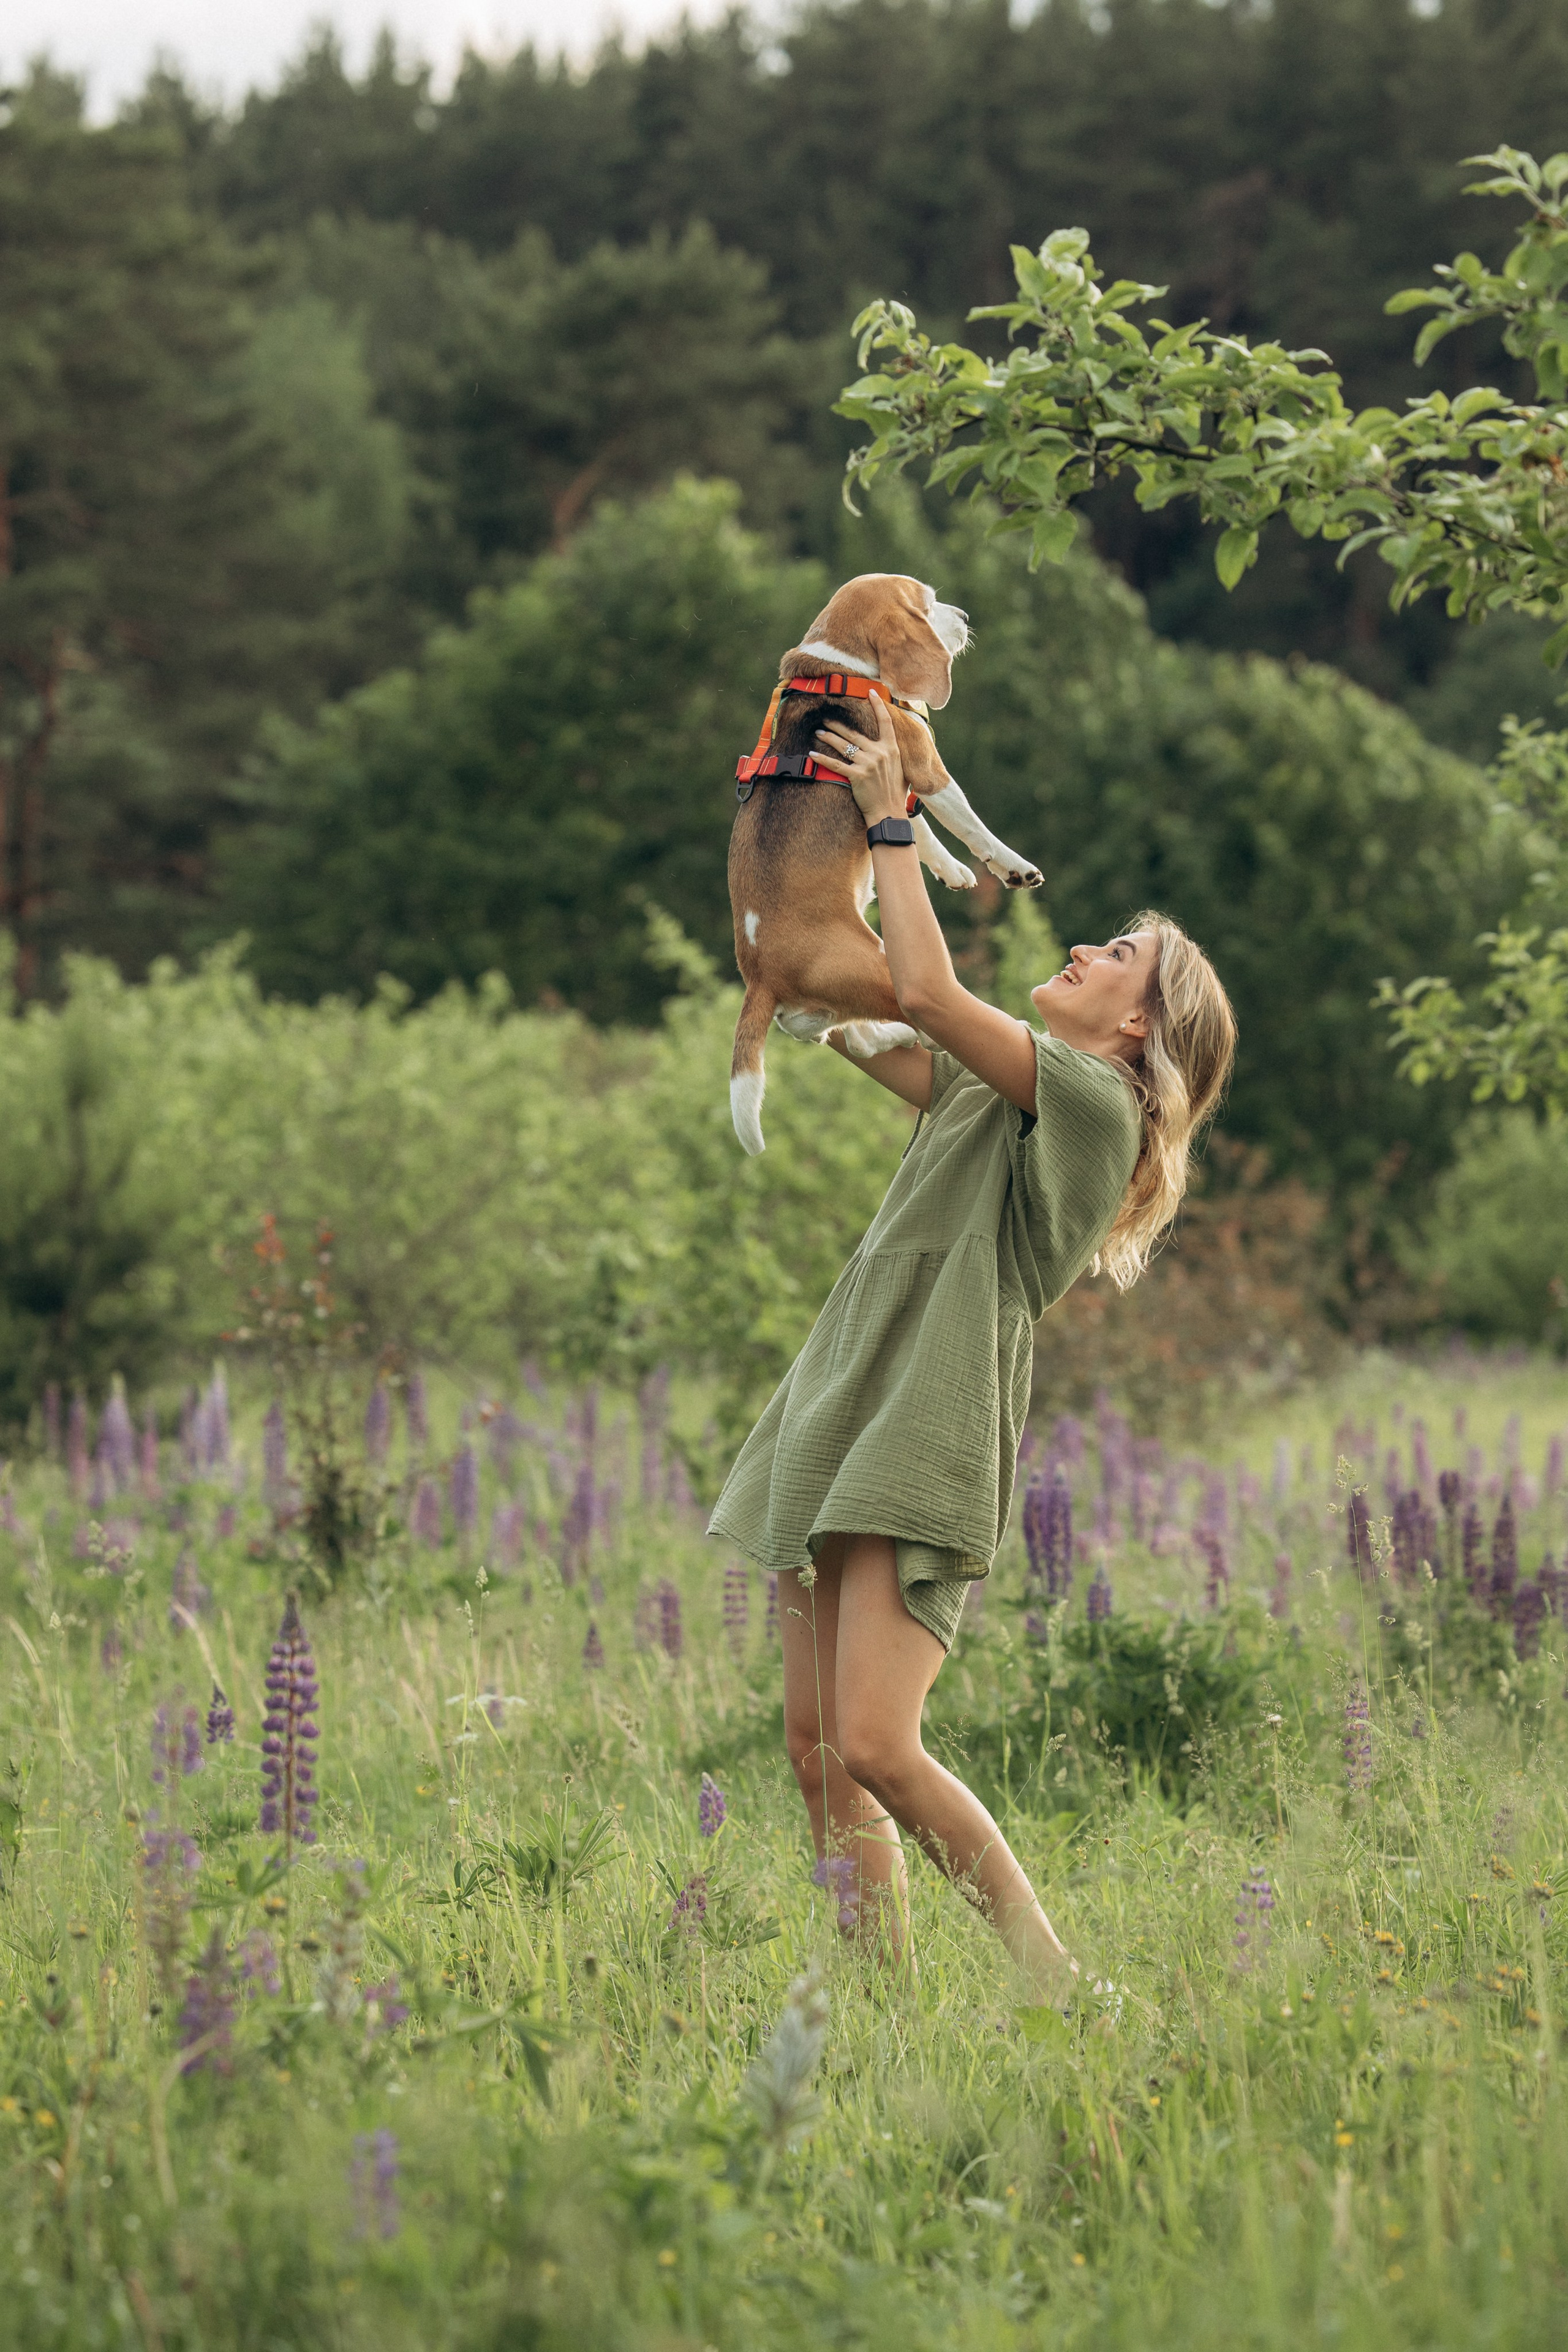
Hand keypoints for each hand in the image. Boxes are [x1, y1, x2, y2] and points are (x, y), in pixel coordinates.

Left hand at [808, 693, 904, 824]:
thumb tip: (890, 747)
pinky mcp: (857, 776)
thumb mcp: (901, 770)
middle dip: (838, 725)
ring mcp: (868, 763)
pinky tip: (813, 754)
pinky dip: (823, 759)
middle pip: (855, 734)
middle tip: (826, 718)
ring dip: (828, 738)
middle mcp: (880, 753)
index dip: (877, 705)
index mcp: (892, 749)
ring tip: (818, 733)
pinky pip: (836, 764)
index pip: (885, 722)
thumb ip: (893, 755)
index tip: (870, 692)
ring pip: (843, 746)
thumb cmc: (896, 794)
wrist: (889, 813)